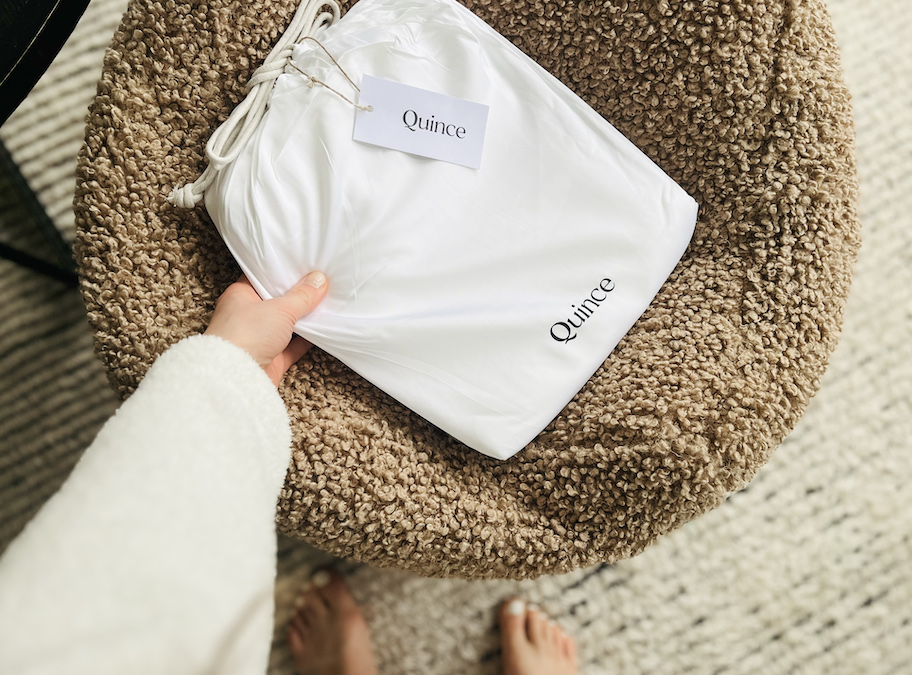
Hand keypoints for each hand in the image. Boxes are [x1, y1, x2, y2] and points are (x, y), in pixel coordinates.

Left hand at [204, 272, 327, 385]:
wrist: (235, 378)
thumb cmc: (247, 334)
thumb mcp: (280, 308)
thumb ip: (302, 295)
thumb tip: (319, 280)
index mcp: (240, 295)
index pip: (262, 277)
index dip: (282, 271)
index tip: (304, 265)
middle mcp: (247, 316)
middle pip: (276, 302)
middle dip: (297, 296)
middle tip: (320, 283)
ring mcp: (258, 339)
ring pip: (285, 325)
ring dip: (303, 319)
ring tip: (327, 304)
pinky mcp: (270, 359)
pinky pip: (291, 347)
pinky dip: (306, 341)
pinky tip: (323, 332)